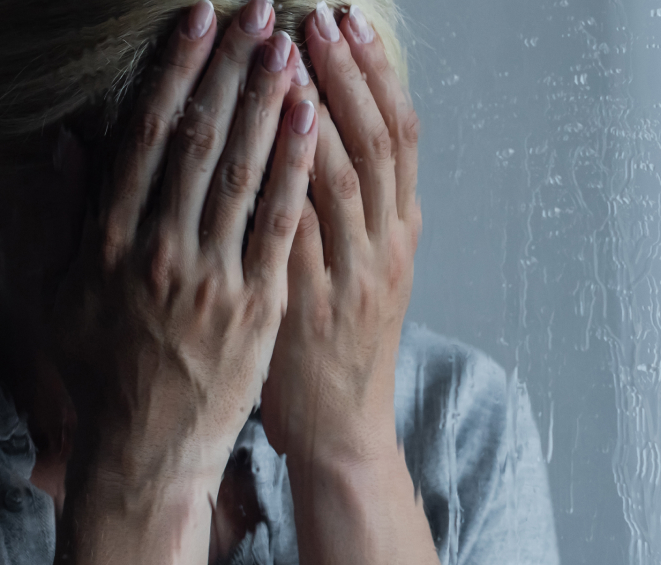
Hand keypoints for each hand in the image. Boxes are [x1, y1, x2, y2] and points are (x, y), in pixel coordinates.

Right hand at [45, 1, 318, 561]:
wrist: (145, 448)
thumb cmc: (97, 365)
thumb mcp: (52, 292)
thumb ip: (55, 214)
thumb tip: (66, 140)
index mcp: (108, 240)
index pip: (146, 136)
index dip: (175, 71)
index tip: (195, 19)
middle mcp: (160, 251)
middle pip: (201, 140)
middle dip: (230, 67)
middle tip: (256, 10)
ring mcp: (213, 277)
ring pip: (245, 172)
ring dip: (269, 102)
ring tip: (290, 45)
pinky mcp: (257, 304)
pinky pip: (281, 222)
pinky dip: (297, 166)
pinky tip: (313, 120)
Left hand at [261, 0, 420, 468]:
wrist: (341, 427)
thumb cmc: (336, 340)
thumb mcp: (362, 265)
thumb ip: (350, 204)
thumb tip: (323, 127)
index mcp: (400, 228)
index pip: (400, 133)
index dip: (375, 72)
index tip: (349, 19)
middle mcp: (386, 243)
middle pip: (379, 141)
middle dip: (348, 72)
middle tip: (320, 14)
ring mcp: (352, 274)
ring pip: (346, 177)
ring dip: (319, 111)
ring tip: (289, 53)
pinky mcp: (311, 304)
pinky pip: (299, 231)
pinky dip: (284, 182)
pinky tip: (261, 139)